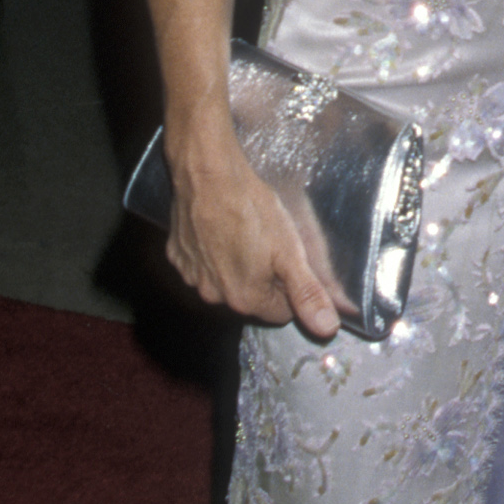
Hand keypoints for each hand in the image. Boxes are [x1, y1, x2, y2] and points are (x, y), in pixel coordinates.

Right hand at [165, 129, 341, 339]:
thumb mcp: (290, 251)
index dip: (290, 288)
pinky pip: (201, 265)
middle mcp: (213, 297)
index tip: (288, 261)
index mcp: (245, 300)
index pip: (281, 312)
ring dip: (236, 266)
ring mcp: (191, 277)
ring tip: (244, 233)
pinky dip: (211, 253)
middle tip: (268, 244)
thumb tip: (326, 329)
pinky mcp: (177, 257)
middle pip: (252, 299)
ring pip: (225, 282)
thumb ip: (307, 293)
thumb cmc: (251, 209)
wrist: (208, 174)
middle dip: (264, 279)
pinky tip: (219, 230)